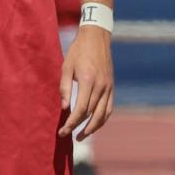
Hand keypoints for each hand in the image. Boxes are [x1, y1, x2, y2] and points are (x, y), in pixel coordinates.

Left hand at [60, 24, 113, 139]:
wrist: (96, 38)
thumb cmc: (78, 52)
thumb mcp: (66, 67)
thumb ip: (65, 88)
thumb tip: (64, 108)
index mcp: (88, 81)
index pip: (81, 109)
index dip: (72, 123)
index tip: (62, 131)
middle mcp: (101, 86)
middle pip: (91, 114)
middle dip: (78, 127)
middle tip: (66, 135)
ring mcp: (108, 87)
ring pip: (103, 114)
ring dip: (93, 128)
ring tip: (81, 136)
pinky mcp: (111, 87)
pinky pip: (109, 108)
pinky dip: (102, 119)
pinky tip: (94, 125)